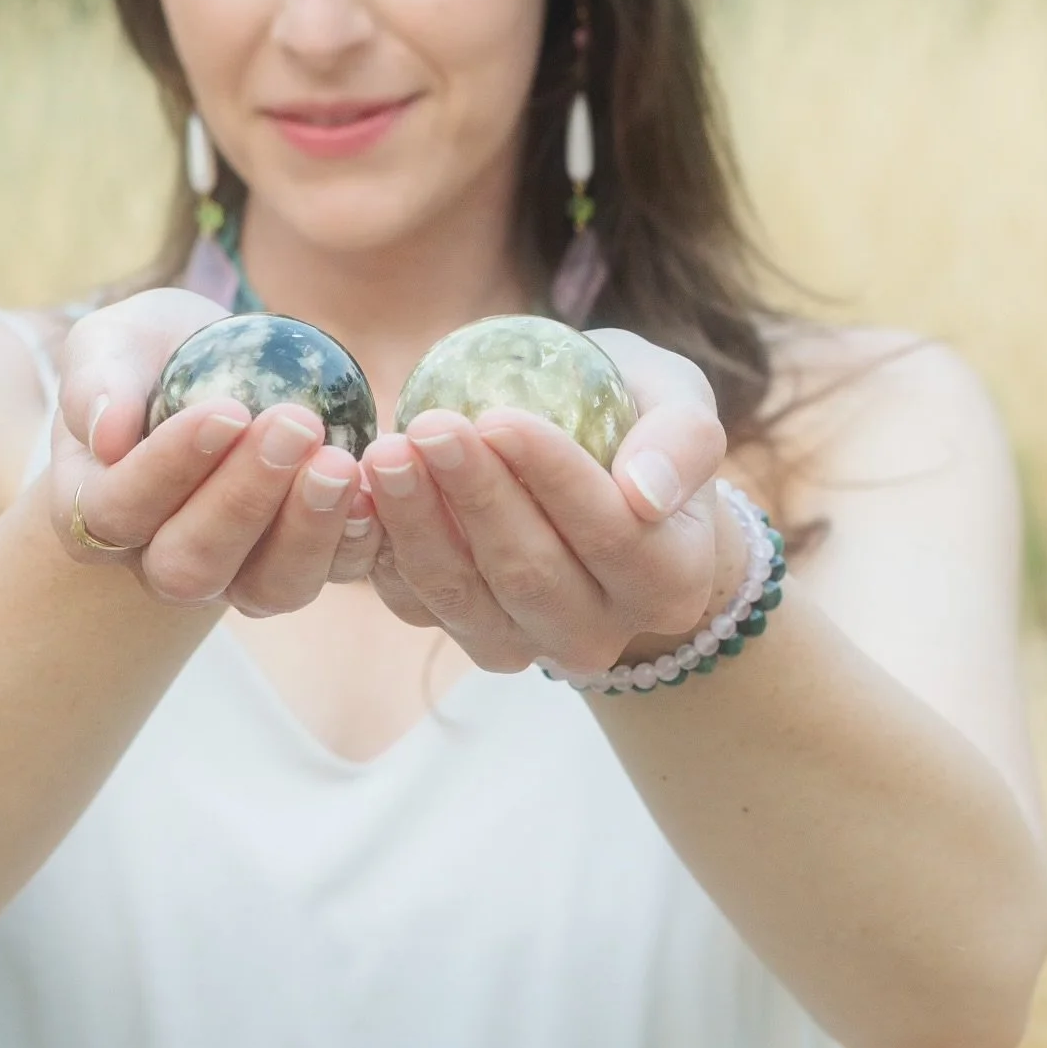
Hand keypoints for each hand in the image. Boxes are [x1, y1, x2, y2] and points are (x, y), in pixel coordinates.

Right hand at [47, 290, 381, 615]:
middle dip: (244, 499)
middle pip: (189, 563)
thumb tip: (108, 434)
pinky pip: (327, 577)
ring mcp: (232, 572)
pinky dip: (353, 541)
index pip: (118, 510)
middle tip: (293, 424)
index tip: (225, 409)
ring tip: (337, 461)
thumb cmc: (152, 354)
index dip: (168, 469)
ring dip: (305, 529)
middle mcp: (156, 557)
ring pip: (264, 588)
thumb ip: (97, 379)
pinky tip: (370, 489)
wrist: (215, 372)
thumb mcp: (114, 342)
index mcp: (95, 507)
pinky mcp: (295, 565)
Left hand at [361, 330, 732, 675]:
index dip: (553, 477)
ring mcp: (531, 645)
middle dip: (474, 496)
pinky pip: (418, 603)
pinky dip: (386, 550)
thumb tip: (645, 493)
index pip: (613, 534)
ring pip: (466, 595)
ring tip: (386, 452)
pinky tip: (363, 493)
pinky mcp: (469, 636)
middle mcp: (603, 632)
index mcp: (671, 579)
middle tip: (428, 426)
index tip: (500, 417)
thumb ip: (683, 439)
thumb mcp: (678, 403)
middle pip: (531, 572)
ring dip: (417, 523)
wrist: (606, 486)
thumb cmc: (641, 428)